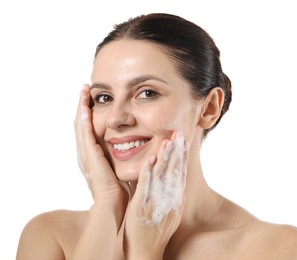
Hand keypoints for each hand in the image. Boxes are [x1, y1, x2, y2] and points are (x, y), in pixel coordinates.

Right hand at [74, 84, 128, 211]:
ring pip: (80, 126)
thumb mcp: (119, 167)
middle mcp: (85, 153)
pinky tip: (86, 109)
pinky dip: (84, 122)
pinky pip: (85, 136)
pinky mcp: (90, 158)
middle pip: (80, 124)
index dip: (88, 112)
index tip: (93, 98)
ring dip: (81, 108)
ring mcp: (85, 155)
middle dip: (82, 105)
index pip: (88, 128)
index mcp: (91, 154)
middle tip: (85, 89)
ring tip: (84, 91)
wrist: (113, 205)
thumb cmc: (119, 188)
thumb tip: (133, 142)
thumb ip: (121, 154)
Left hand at [123, 131, 188, 258]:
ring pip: (163, 177)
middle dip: (178, 152)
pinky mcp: (142, 208)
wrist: (147, 252)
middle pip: (175, 172)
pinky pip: (146, 188)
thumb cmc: (156, 232)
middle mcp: (170, 200)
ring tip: (168, 140)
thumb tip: (178, 185)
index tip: (184, 141)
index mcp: (175, 201)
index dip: (182, 157)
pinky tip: (150, 160)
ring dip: (166, 158)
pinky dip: (148, 173)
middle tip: (180, 133)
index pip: (180, 175)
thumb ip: (173, 198)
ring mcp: (157, 204)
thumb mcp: (171, 214)